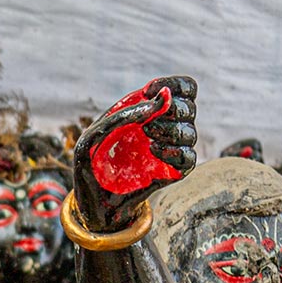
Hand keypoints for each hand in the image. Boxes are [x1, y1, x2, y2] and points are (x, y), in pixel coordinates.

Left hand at [72, 75, 196, 229]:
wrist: (93, 198)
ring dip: (171, 131)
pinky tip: (154, 152)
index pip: (184, 88)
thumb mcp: (97, 134)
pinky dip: (175, 152)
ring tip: (147, 138)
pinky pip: (189, 158)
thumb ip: (125, 114)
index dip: (175, 84)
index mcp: (151, 110)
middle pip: (189, 107)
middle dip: (171, 110)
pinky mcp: (172, 171)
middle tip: (145, 125)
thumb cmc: (91, 161)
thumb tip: (163, 98)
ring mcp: (170, 149)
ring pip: (190, 132)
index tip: (149, 91)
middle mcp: (165, 127)